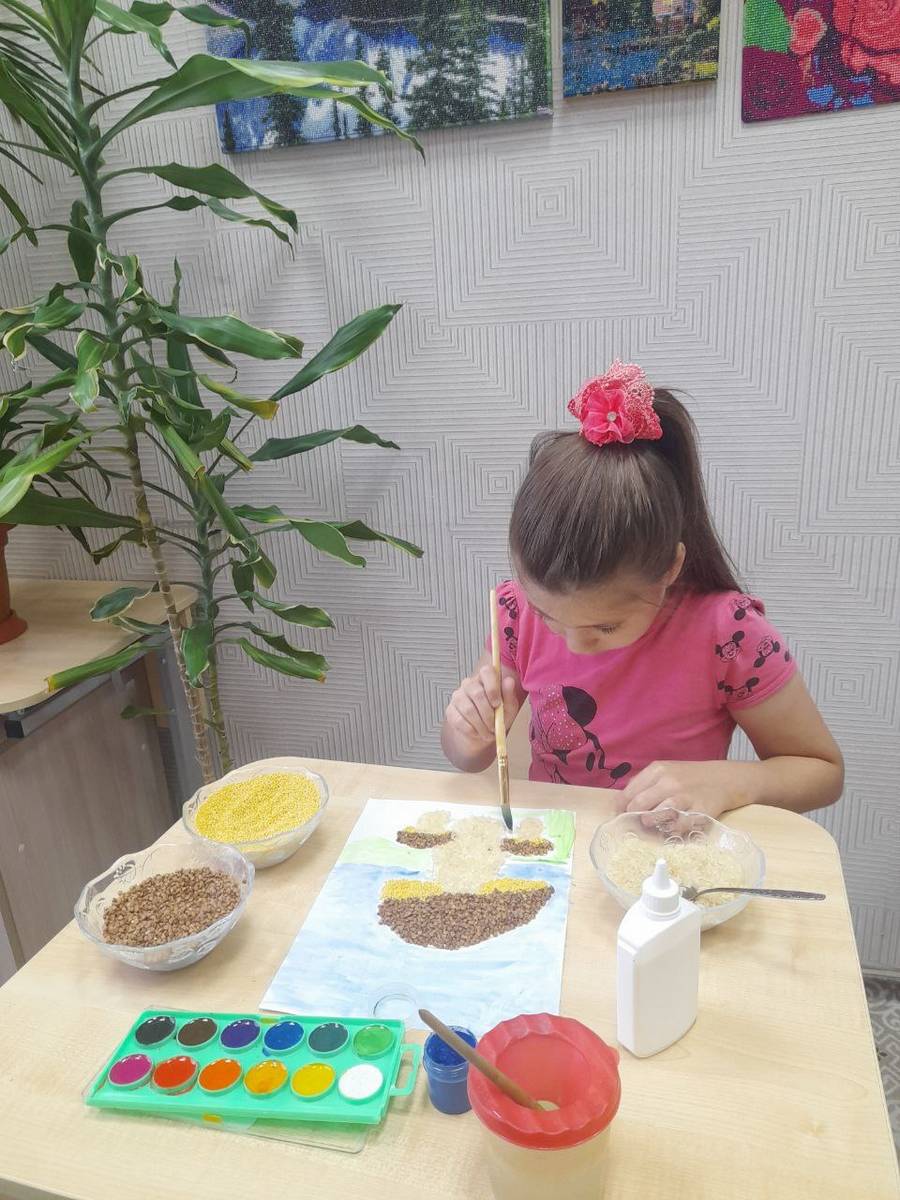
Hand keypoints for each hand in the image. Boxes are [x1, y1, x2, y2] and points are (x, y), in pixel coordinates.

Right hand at [444, 665, 520, 750]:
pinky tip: (477, 732)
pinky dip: (472, 730)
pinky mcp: (450, 711)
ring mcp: (457, 697)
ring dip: (481, 725)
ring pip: (468, 709)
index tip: (497, 704)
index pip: (486, 671)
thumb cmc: (497, 717)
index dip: (492, 688)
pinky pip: (460, 721)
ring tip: (488, 732)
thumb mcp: (509, 708)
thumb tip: (509, 681)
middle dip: (488, 713)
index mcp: (485, 679)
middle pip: (476, 693)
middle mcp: (469, 684)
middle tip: (495, 725)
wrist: (483, 735)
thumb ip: (509, 695)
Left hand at [622, 761, 755, 822]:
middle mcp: (669, 781)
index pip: (629, 792)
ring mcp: (685, 796)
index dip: (620, 808)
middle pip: (639, 805)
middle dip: (633, 818)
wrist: (725, 779)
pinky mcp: (700, 810)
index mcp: (657, 770)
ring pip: (658, 815)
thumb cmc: (690, 778)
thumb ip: (646, 785)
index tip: (619, 817)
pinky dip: (671, 831)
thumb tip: (622, 804)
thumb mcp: (666, 772)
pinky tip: (670, 830)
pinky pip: (680, 826)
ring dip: (650, 824)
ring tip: (651, 826)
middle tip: (634, 826)